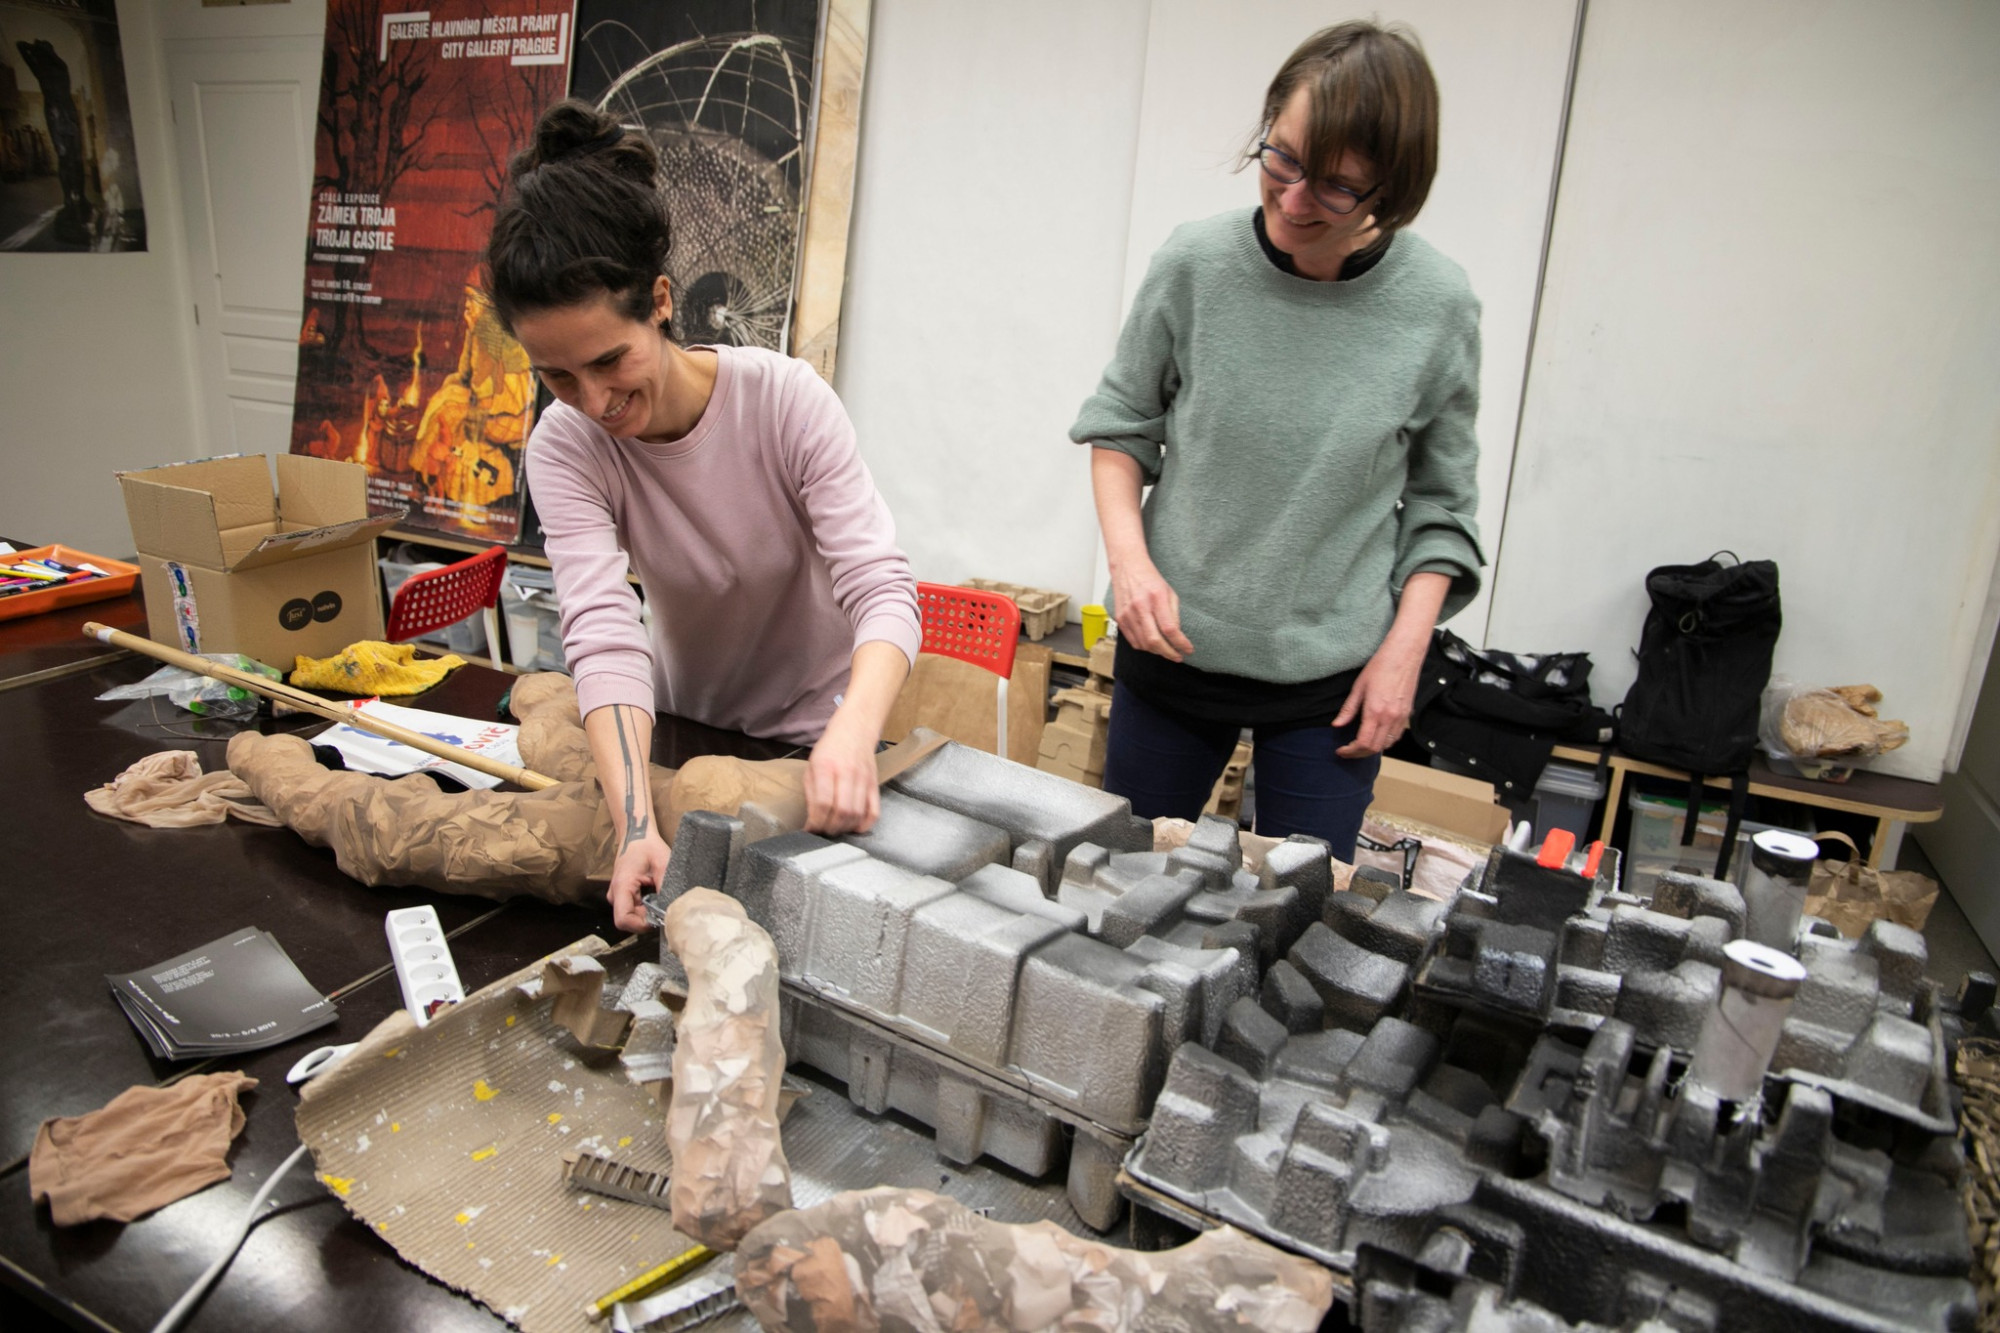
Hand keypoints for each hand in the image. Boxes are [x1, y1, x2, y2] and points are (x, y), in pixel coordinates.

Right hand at [606, 831, 670, 932]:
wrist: (638, 835)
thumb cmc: (648, 847)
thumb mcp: (663, 865)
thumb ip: (666, 888)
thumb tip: (672, 908)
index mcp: (622, 886)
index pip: (624, 920)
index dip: (641, 925)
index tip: (659, 919)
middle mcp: (615, 893)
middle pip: (628, 921)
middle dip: (647, 920)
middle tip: (664, 909)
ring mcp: (617, 895)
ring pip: (630, 916)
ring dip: (646, 914)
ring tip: (660, 899)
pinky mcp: (622, 895)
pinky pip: (632, 909)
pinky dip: (644, 908)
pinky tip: (655, 897)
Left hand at [804, 715, 880, 834]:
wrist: (855, 731)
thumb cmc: (830, 750)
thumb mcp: (811, 766)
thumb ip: (811, 793)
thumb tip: (812, 820)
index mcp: (826, 767)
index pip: (823, 803)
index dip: (815, 822)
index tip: (809, 829)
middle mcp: (847, 773)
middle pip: (842, 812)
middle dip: (830, 828)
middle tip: (822, 832)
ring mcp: (864, 779)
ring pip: (857, 814)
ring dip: (845, 828)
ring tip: (835, 829)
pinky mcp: (875, 785)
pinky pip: (874, 812)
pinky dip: (864, 825)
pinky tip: (854, 827)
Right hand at [1111, 559, 1194, 661]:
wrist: (1127, 568)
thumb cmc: (1150, 579)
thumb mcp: (1169, 592)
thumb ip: (1174, 614)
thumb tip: (1177, 636)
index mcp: (1156, 598)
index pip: (1169, 628)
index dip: (1180, 643)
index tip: (1188, 649)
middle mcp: (1140, 607)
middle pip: (1154, 640)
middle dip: (1169, 653)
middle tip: (1178, 656)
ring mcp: (1127, 614)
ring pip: (1143, 644)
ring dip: (1157, 652)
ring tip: (1167, 651)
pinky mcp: (1120, 619)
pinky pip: (1133, 641)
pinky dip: (1144, 647)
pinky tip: (1153, 646)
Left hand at [1333, 633, 1426, 757]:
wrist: (1403, 655)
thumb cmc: (1380, 666)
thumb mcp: (1358, 687)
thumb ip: (1348, 710)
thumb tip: (1336, 725)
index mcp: (1375, 711)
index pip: (1363, 743)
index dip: (1350, 751)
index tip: (1341, 750)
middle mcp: (1390, 718)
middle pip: (1375, 748)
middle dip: (1359, 753)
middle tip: (1348, 751)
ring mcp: (1401, 717)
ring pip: (1387, 745)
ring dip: (1372, 749)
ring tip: (1359, 745)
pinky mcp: (1407, 714)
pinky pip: (1396, 736)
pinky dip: (1385, 742)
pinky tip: (1376, 736)